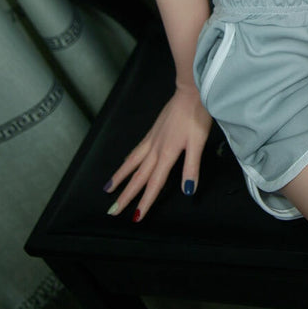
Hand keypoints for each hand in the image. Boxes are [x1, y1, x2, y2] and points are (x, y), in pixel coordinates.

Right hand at [103, 86, 212, 221]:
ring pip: (132, 162)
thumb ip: (192, 167)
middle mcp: (155, 148)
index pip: (154, 183)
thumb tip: (188, 191)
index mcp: (166, 154)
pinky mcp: (153, 131)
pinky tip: (126, 163)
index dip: (145, 201)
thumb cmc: (196, 116)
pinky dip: (128, 161)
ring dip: (120, 178)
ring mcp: (152, 139)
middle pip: (138, 176)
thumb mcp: (198, 143)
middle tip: (112, 211)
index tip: (135, 217)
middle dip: (125, 195)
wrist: (190, 91)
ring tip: (108, 189)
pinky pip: (136, 150)